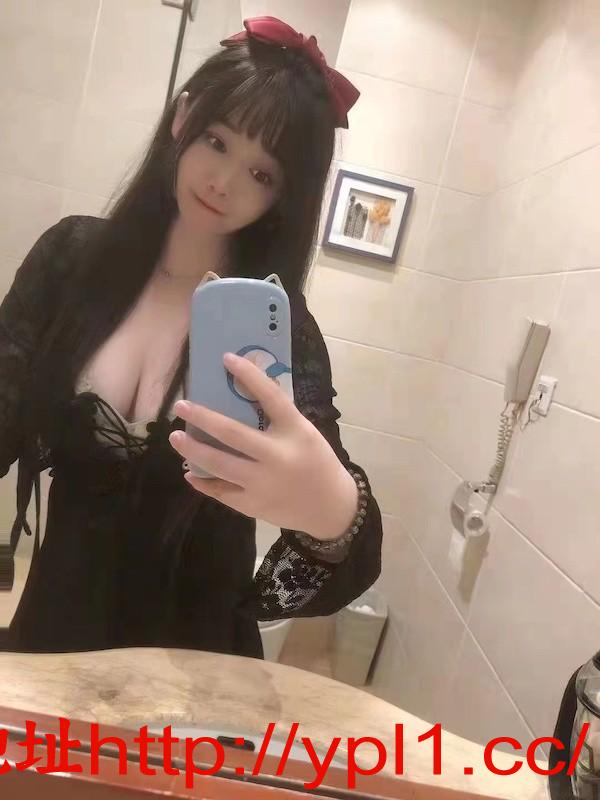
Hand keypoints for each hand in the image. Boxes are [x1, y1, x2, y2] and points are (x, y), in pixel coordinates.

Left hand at [169, 352, 358, 540]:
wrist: (330, 507)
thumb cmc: (316, 462)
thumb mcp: (305, 434)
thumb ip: (278, 419)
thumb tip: (241, 394)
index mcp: (295, 432)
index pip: (271, 397)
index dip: (249, 375)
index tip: (226, 358)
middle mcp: (277, 456)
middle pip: (232, 433)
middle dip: (202, 418)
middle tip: (181, 405)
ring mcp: (263, 483)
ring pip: (219, 464)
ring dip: (193, 449)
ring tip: (176, 437)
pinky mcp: (253, 505)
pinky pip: (220, 491)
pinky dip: (202, 481)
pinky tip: (190, 472)